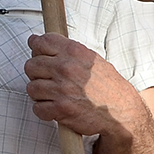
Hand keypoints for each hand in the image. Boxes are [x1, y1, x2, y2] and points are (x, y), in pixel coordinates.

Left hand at [23, 33, 137, 137]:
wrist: (121, 112)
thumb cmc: (108, 86)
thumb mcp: (92, 59)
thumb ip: (67, 50)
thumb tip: (39, 41)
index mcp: (75, 52)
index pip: (42, 42)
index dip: (36, 48)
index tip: (37, 52)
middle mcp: (67, 68)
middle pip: (31, 65)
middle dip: (36, 73)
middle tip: (46, 79)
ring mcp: (62, 89)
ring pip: (31, 88)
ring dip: (39, 93)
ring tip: (51, 95)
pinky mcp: (61, 109)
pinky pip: (37, 108)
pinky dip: (43, 110)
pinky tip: (54, 108)